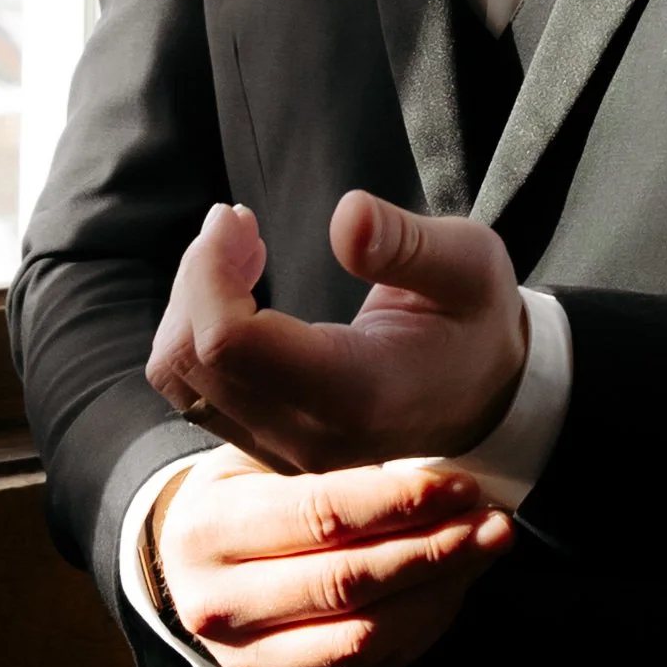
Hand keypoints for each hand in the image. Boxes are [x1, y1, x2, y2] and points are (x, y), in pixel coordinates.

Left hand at [145, 191, 526, 473]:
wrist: (487, 396)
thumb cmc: (475, 320)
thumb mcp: (469, 264)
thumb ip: (407, 243)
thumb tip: (346, 217)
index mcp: (357, 392)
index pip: (230, 342)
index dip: (209, 272)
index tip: (236, 217)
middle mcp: (309, 436)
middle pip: (192, 356)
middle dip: (197, 274)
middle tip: (237, 220)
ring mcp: (281, 449)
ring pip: (179, 376)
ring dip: (190, 301)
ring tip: (238, 249)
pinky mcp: (264, 444)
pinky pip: (193, 388)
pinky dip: (195, 329)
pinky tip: (237, 289)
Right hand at [153, 445, 514, 666]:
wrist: (189, 563)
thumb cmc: (238, 493)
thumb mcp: (257, 455)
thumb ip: (322, 454)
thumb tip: (423, 450)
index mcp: (209, 530)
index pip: (322, 516)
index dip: (401, 503)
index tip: (459, 485)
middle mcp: (219, 602)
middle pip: (349, 581)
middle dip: (435, 550)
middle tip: (493, 522)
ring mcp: (250, 656)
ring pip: (366, 634)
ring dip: (440, 591)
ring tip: (485, 550)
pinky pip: (372, 662)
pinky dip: (424, 623)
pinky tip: (455, 585)